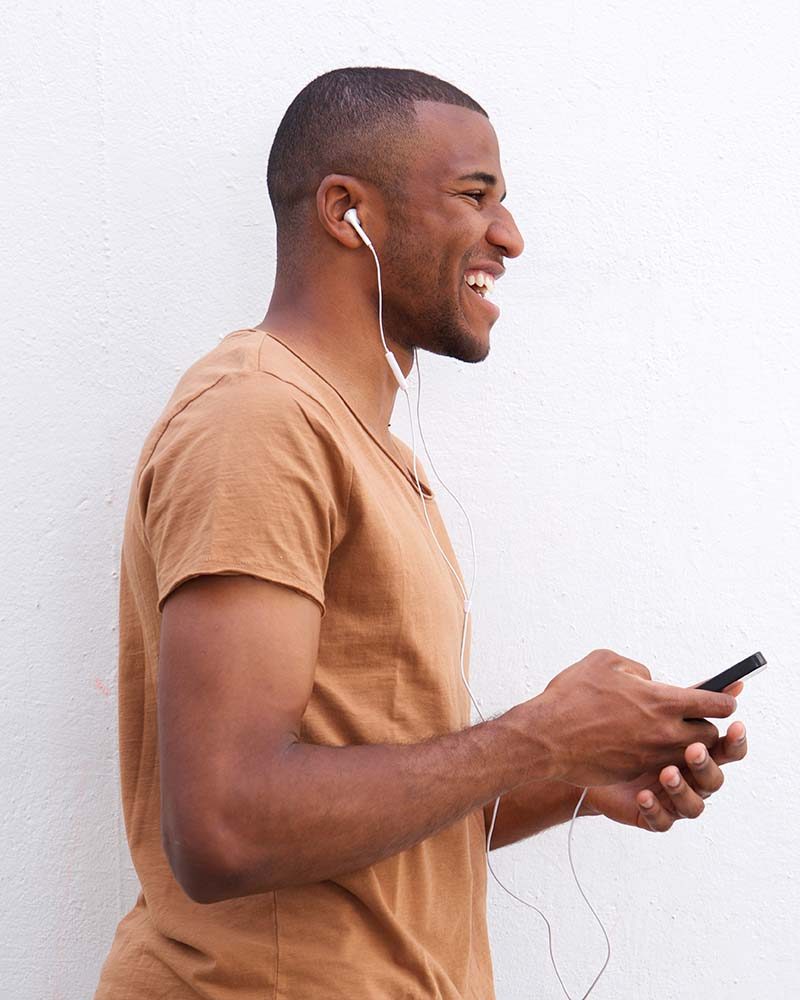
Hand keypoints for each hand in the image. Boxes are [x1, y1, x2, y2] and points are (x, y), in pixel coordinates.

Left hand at [583, 681, 746, 831]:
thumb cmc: (627, 728)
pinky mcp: (650, 815)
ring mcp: (672, 799)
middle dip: (705, 764)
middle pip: (714, 778)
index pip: (727, 749)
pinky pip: (661, 821)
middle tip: (692, 749)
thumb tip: (733, 684)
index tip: (735, 725)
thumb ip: (692, 698)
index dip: (734, 740)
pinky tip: (643, 794)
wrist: (584, 750)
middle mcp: (690, 778)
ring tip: (667, 772)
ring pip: (693, 806)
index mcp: (697, 750)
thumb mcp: (657, 708)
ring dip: (682, 789)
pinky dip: (655, 809)